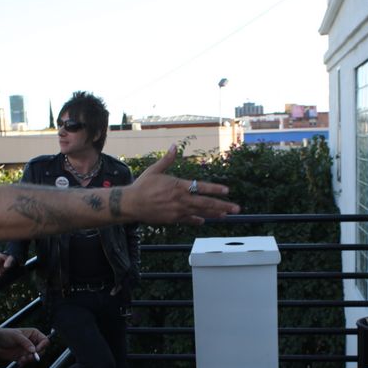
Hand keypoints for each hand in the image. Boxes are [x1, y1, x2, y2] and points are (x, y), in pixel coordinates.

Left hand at [0, 326, 48, 364]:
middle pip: (42, 350)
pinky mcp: (23, 356)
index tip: (36, 350)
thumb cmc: (5, 335)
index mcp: (34, 334)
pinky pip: (28, 362)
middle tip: (28, 356)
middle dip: (36, 355)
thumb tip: (34, 350)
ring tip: (22, 359)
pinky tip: (19, 361)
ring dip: (30, 360)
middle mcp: (32, 342)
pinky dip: (24, 362)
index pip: (45, 340)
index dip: (42, 346)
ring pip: (35, 357)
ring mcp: (27, 350)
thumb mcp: (16, 336)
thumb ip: (26, 343)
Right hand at [124, 145, 239, 224]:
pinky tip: (203, 221)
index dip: (215, 189)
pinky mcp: (172, 219)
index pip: (201, 187)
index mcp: (178, 185)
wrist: (131, 204)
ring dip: (213, 214)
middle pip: (205, 203)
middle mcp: (180, 199)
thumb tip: (174, 146)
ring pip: (199, 213)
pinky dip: (196, 220)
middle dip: (222, 206)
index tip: (227, 190)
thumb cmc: (142, 186)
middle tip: (236, 209)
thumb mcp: (155, 170)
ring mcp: (177, 211)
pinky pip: (187, 220)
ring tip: (225, 215)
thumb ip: (167, 160)